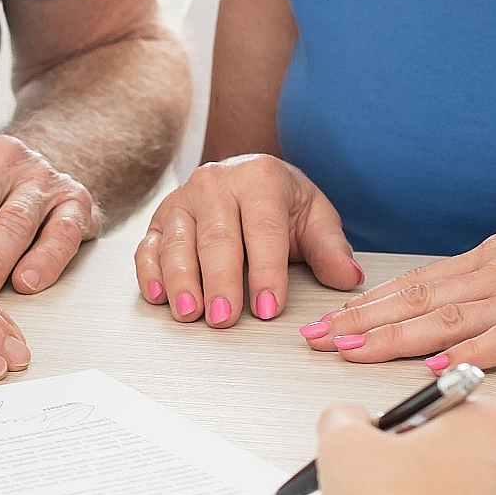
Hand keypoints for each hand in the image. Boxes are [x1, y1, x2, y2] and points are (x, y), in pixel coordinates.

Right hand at [134, 154, 360, 327]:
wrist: (248, 178)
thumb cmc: (281, 201)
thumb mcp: (314, 216)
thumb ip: (329, 248)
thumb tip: (346, 277)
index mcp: (259, 177)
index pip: (264, 229)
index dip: (266, 271)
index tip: (268, 306)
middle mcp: (215, 183)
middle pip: (216, 238)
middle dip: (220, 281)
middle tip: (224, 317)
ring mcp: (182, 199)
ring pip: (178, 242)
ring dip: (181, 281)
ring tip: (189, 312)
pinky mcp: (159, 218)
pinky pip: (149, 246)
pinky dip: (150, 272)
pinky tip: (159, 296)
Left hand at [301, 229, 495, 369]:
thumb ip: (495, 295)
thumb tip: (447, 327)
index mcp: (495, 258)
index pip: (416, 284)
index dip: (365, 304)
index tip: (327, 322)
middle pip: (415, 298)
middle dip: (358, 321)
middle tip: (314, 339)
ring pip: (445, 319)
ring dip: (391, 339)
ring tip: (349, 353)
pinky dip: (466, 355)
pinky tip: (435, 367)